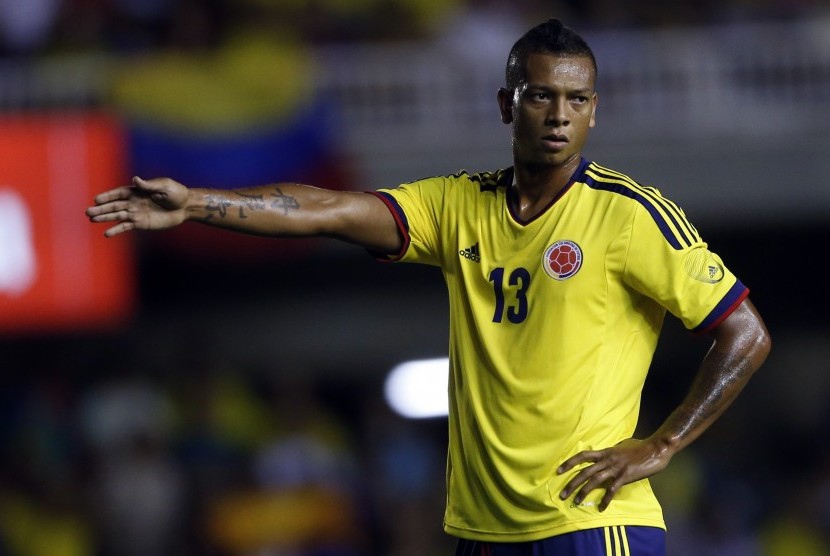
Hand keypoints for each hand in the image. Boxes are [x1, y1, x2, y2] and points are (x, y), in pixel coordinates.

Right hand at [86, 177, 189, 236]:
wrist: (186, 207)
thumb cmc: (176, 193)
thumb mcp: (164, 186)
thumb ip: (148, 185)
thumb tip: (135, 179)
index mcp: (138, 191)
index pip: (119, 193)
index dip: (108, 196)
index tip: (96, 199)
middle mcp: (134, 202)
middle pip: (115, 205)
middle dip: (102, 208)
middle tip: (88, 212)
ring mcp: (137, 213)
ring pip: (118, 215)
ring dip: (105, 218)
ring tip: (92, 219)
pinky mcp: (142, 223)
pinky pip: (127, 226)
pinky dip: (117, 230)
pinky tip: (107, 233)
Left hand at [556, 437, 673, 510]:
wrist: (655, 448)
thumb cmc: (639, 447)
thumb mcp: (621, 447)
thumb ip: (611, 452)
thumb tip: (606, 455)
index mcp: (605, 452)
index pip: (582, 456)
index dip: (569, 462)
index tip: (558, 471)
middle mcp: (607, 459)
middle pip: (584, 471)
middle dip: (571, 483)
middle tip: (562, 495)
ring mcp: (615, 468)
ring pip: (594, 480)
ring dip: (583, 492)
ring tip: (576, 502)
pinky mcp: (625, 476)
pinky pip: (612, 489)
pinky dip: (606, 499)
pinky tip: (601, 507)